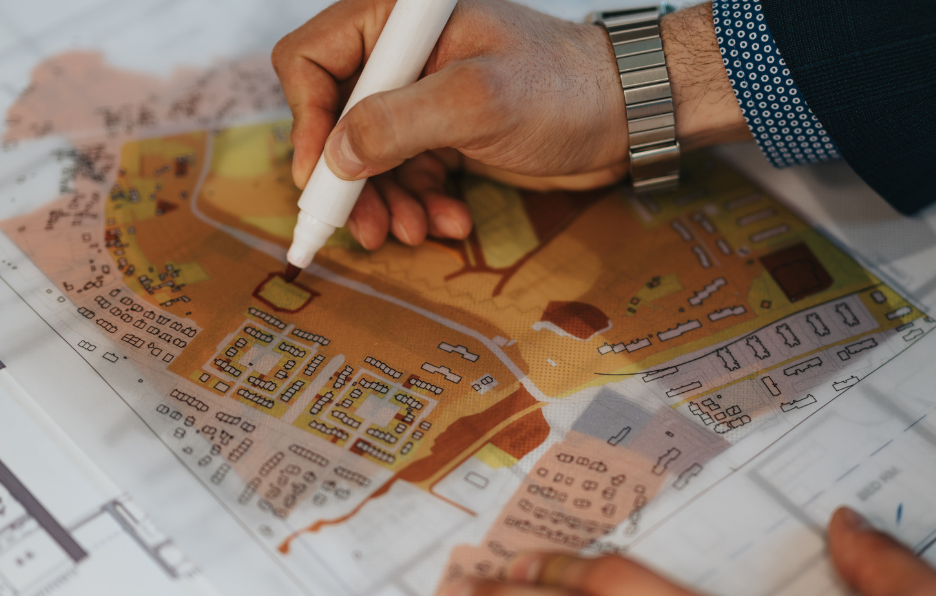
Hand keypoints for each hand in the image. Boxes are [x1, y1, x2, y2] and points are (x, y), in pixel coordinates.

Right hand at [272, 0, 746, 250]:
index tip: (321, 178)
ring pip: (367, 156)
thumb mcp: (476, 103)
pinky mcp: (443, 130)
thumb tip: (334, 155)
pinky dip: (421, 204)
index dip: (307, 121)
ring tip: (416, 233)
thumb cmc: (564, 88)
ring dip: (386, 203)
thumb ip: (397, 123)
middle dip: (350, 180)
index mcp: (399, 20)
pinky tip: (450, 222)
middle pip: (334, 117)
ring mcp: (422, 93)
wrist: (627, 115)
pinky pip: (406, 173)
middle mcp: (402, 53)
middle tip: (365, 230)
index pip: (313, 60)